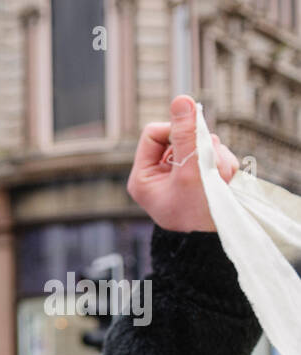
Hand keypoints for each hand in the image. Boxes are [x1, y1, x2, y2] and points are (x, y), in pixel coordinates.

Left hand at [127, 95, 238, 232]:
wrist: (217, 242)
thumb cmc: (198, 214)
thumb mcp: (190, 171)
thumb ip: (186, 136)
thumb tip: (181, 100)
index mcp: (142, 177)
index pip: (153, 133)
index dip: (174, 130)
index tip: (194, 139)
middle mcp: (158, 174)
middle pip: (179, 137)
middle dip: (201, 148)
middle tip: (211, 168)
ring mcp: (180, 174)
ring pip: (200, 145)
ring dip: (215, 158)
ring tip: (218, 180)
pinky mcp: (198, 176)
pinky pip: (212, 155)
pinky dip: (222, 165)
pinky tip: (224, 181)